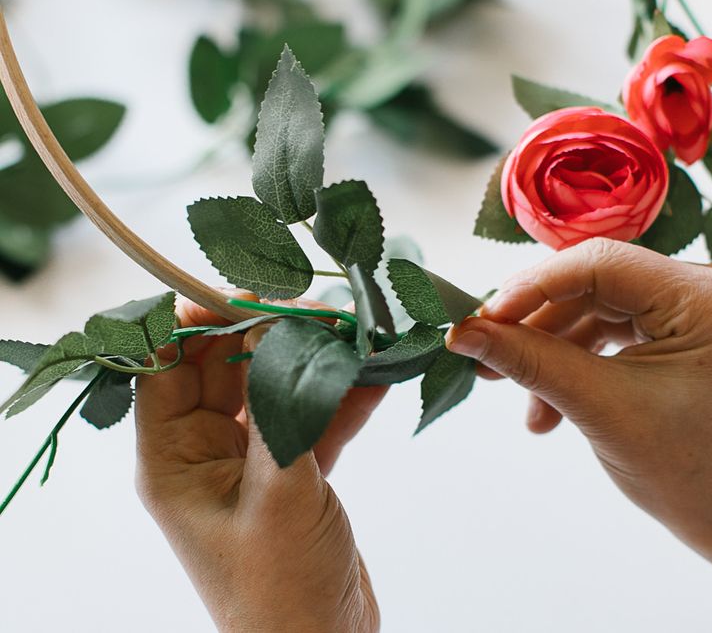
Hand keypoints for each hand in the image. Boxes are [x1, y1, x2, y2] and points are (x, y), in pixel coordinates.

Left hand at [135, 297, 385, 631]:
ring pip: (274, 386)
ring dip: (312, 359)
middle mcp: (206, 454)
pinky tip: (374, 376)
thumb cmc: (282, 589)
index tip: (244, 291)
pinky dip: (340, 395)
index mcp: (175, 460)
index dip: (196, 322)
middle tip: (315, 308)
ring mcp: (251, 460)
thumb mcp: (278, 493)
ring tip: (353, 333)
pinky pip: (311, 415)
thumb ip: (280, 408)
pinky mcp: (292, 470)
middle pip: (226, 368)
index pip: (167, 369)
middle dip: (268, 332)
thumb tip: (285, 333)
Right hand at [447, 238, 711, 588]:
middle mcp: (701, 288)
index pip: (600, 264)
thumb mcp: (598, 408)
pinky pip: (602, 329)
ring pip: (589, 308)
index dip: (533, 287)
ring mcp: (685, 307)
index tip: (482, 319)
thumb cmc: (690, 471)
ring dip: (545, 350)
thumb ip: (528, 360)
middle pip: (589, 283)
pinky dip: (568, 362)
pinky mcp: (669, 327)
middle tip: (484, 351)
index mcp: (704, 297)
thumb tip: (463, 332)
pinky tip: (544, 407)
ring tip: (505, 389)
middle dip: (533, 323)